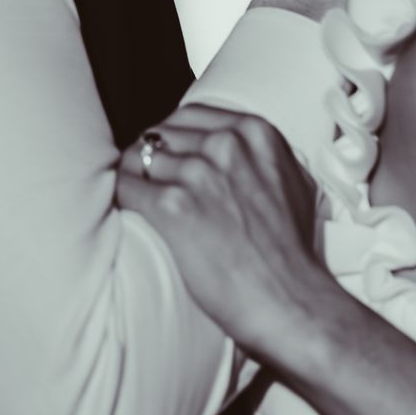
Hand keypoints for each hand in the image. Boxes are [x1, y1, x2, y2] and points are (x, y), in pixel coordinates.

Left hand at [115, 109, 334, 371]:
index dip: (172, 136)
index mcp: (254, 132)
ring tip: (137, 199)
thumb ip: (261, 155)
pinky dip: (122, 196)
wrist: (289, 299)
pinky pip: (126, 186)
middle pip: (161, 135)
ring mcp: (198, 173)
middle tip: (147, 180)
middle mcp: (226, 144)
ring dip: (134, 178)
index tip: (166, 153)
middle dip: (151, 157)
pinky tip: (128, 210)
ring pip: (140, 158)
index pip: (189, 115)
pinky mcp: (173, 206)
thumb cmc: (292, 251)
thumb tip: (237, 147)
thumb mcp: (293, 180)